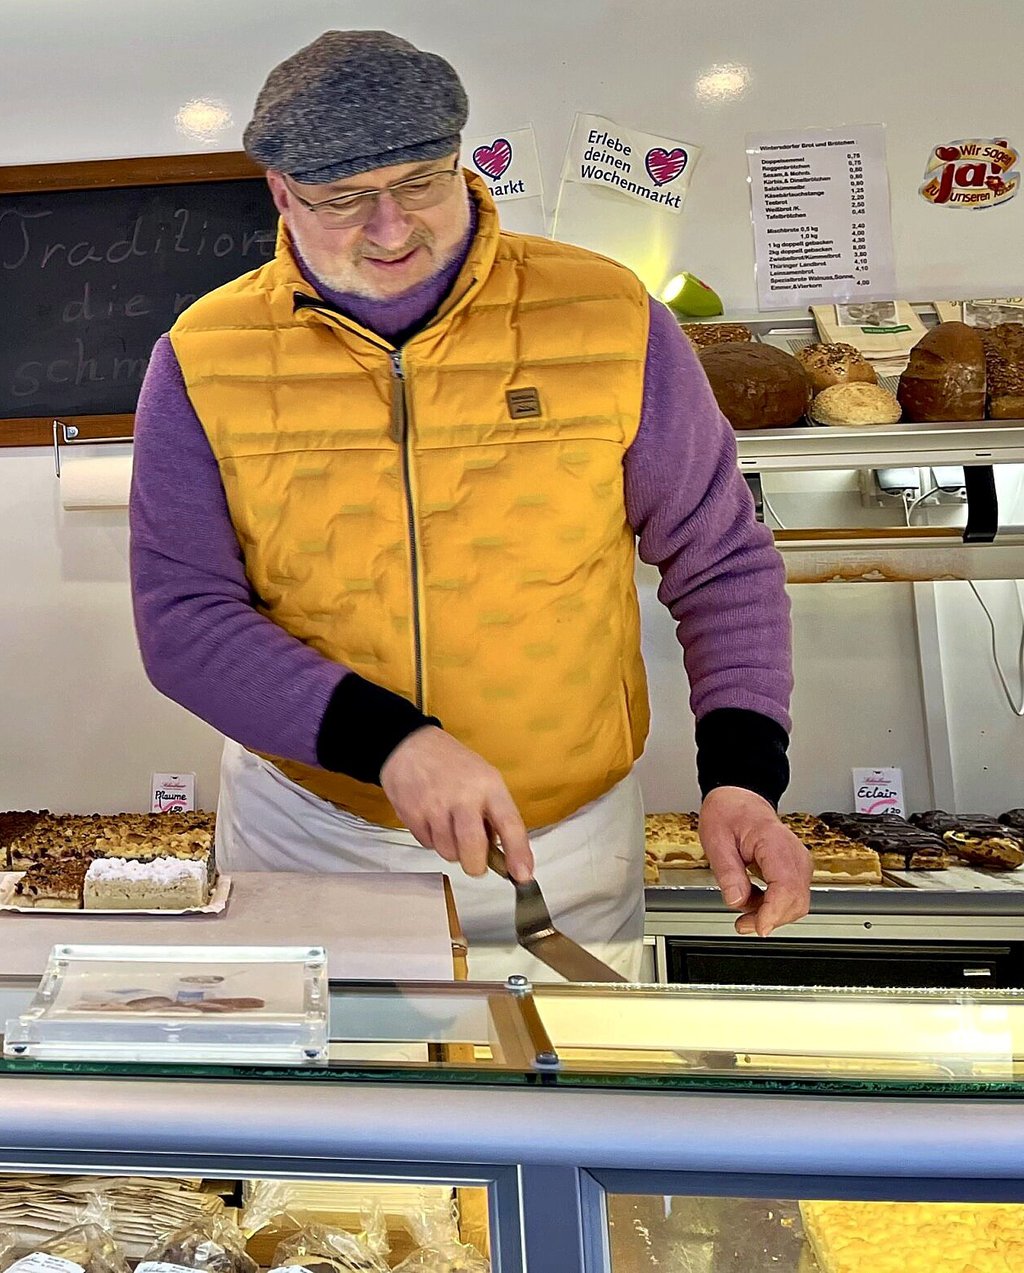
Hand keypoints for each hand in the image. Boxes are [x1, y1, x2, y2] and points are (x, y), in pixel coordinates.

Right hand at [380, 726, 534, 880]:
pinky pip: (428, 845)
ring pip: (448, 853)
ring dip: (452, 850)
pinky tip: (432, 820)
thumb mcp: (484, 777)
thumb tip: (504, 853)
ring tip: (449, 828)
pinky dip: (432, 840)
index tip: (523, 875)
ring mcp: (436, 806)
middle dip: (475, 865)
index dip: (518, 853)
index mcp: (489, 786)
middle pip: (474, 848)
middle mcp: (464, 796)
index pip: (510, 824)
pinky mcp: (413, 814)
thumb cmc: (452, 764)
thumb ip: (495, 813)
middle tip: (475, 863)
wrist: (409, 746)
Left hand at [699, 786, 810, 936]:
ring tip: (744, 907)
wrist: (738, 800)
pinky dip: (773, 905)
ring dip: (771, 914)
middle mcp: (794, 854)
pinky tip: (753, 899)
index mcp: (775, 842)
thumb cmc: (728, 814)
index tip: (758, 928)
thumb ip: (727, 873)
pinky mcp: (796, 870)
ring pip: (797, 903)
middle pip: (796, 900)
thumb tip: (736, 901)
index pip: (786, 887)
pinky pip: (791, 896)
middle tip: (742, 924)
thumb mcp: (716, 840)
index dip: (774, 913)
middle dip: (770, 919)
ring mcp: (798, 862)